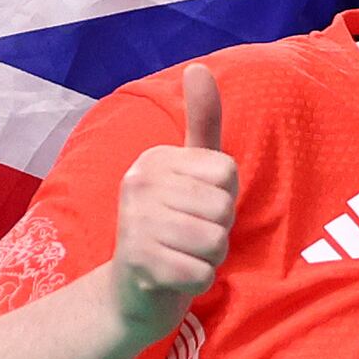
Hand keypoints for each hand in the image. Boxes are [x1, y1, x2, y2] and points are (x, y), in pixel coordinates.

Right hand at [106, 64, 240, 332]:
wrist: (132, 291)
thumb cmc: (172, 227)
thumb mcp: (190, 172)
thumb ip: (202, 122)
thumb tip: (200, 68)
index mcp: (155, 158)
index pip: (227, 172)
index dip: (223, 198)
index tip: (195, 208)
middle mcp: (139, 183)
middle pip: (223, 207)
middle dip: (218, 232)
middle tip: (188, 238)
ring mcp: (136, 223)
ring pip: (215, 242)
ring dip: (209, 258)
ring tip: (182, 255)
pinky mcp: (140, 264)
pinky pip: (202, 273)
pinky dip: (197, 282)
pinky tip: (174, 276)